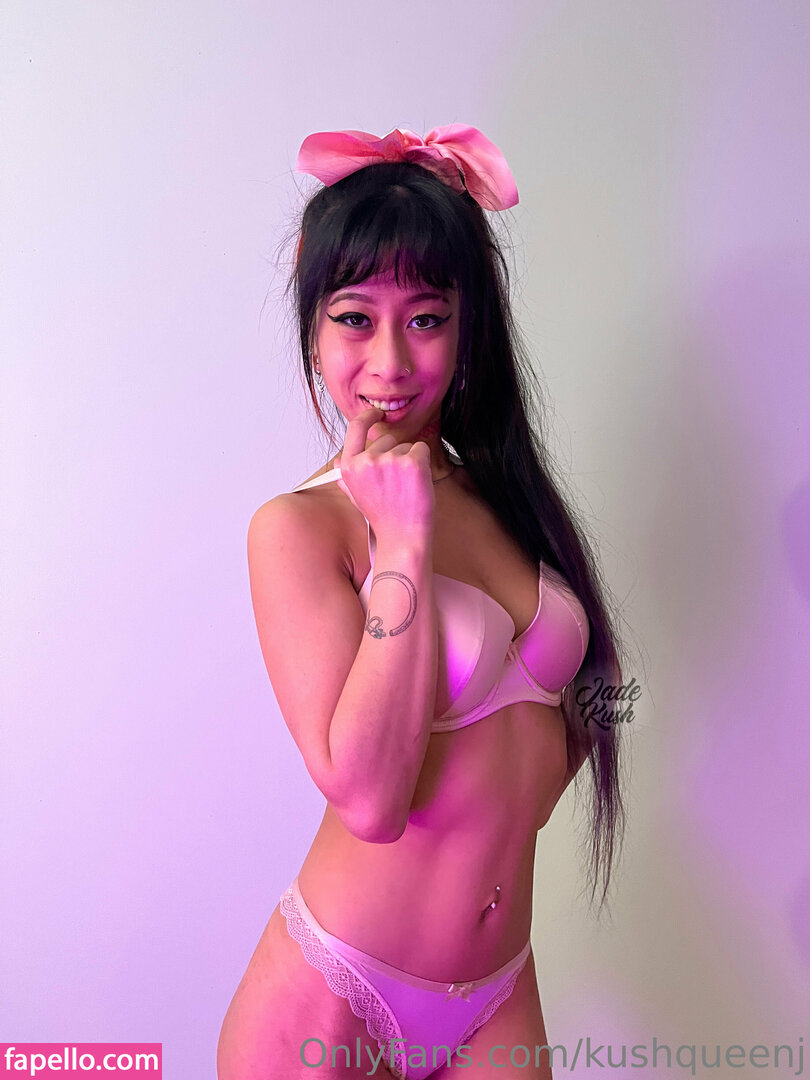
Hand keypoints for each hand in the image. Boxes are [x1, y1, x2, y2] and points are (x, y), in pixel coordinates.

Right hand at [335, 407, 434, 535]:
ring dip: (409, 461)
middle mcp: (367, 460)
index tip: (377, 413)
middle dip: (394, 454)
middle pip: (387, 439)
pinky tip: (417, 483)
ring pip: (406, 445)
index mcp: (350, 467)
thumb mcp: (355, 496)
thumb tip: (338, 461)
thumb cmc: (383, 517)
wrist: (403, 536)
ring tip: (405, 487)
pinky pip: (421, 449)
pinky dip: (423, 463)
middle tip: (395, 483)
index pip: (355, 428)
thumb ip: (346, 476)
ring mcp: (390, 459)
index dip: (368, 416)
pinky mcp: (413, 462)